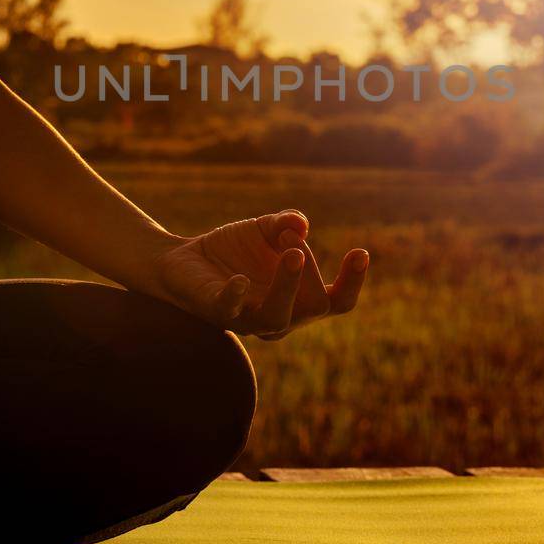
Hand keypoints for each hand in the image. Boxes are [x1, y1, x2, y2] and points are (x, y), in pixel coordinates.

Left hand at [151, 210, 368, 338]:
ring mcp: (248, 319)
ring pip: (277, 316)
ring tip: (292, 252)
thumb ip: (286, 224)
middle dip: (309, 267)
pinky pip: (230, 311)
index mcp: (299, 299)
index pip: (338, 302)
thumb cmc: (234, 250)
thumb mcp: (265, 229)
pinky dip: (236, 296)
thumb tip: (300, 225)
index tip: (360, 252)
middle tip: (286, 236)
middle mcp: (279, 316)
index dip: (353, 282)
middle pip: (314, 305)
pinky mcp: (217, 312)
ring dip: (288, 284)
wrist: (183, 258)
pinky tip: (238, 279)